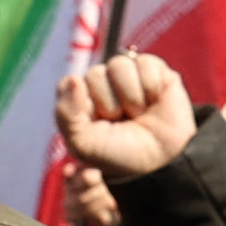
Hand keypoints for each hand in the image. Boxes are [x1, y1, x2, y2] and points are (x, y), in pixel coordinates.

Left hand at [61, 49, 195, 182]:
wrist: (159, 161)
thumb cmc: (118, 153)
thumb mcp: (83, 144)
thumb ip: (66, 113)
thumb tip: (73, 79)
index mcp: (80, 97)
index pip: (68, 84)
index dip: (83, 106)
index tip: (95, 127)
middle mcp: (102, 81)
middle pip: (95, 74)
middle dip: (109, 105)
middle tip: (121, 121)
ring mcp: (127, 73)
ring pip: (119, 65)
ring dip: (131, 97)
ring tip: (138, 113)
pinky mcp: (153, 69)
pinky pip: (145, 64)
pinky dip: (151, 89)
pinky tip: (154, 102)